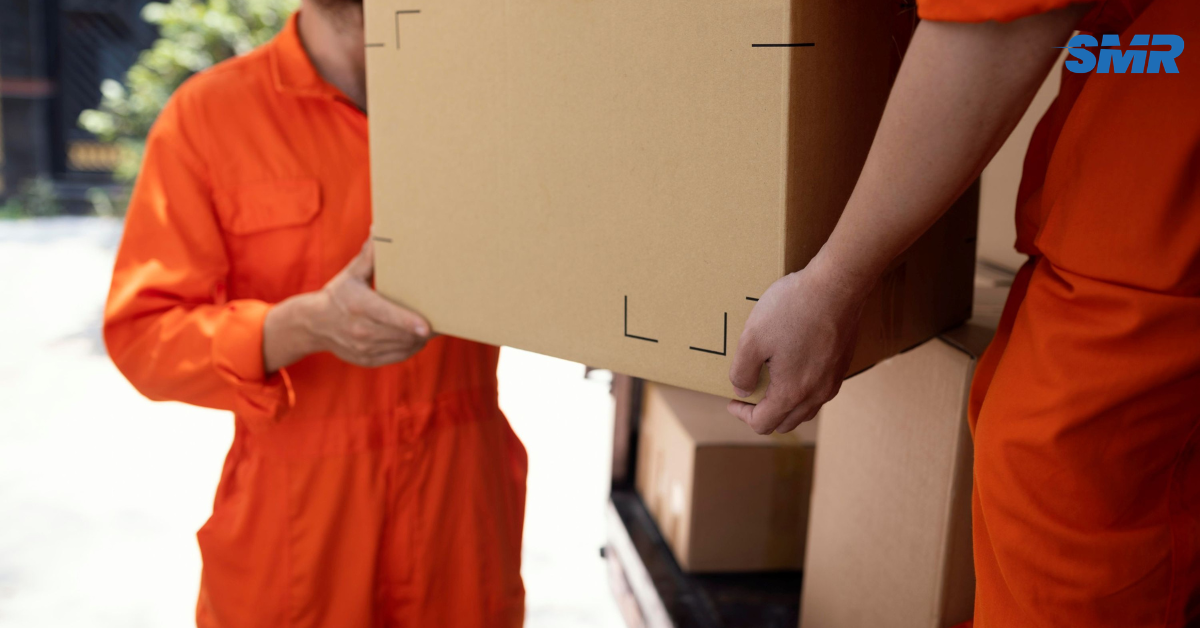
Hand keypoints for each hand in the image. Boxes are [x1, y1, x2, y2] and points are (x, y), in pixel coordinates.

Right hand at [263, 240, 431, 370]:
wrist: (314, 324)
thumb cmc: (339, 294)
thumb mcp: (352, 273)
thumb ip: (369, 255)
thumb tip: (380, 229)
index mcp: (359, 305)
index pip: (387, 315)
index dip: (408, 322)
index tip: (427, 326)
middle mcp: (361, 329)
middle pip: (401, 333)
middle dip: (425, 329)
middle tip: (444, 318)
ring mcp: (364, 348)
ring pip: (404, 346)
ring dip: (420, 338)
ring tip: (433, 326)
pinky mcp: (367, 360)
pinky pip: (399, 356)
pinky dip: (412, 347)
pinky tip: (417, 336)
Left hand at [727, 259, 866, 433]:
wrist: (837, 285)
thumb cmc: (793, 309)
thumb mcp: (752, 339)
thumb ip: (742, 371)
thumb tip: (742, 390)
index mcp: (792, 393)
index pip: (763, 423)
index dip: (743, 415)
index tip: (732, 400)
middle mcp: (817, 394)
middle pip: (786, 422)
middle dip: (764, 414)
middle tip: (749, 395)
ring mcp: (833, 380)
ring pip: (805, 409)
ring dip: (784, 404)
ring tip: (770, 383)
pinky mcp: (842, 364)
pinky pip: (820, 390)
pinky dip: (802, 390)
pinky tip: (794, 366)